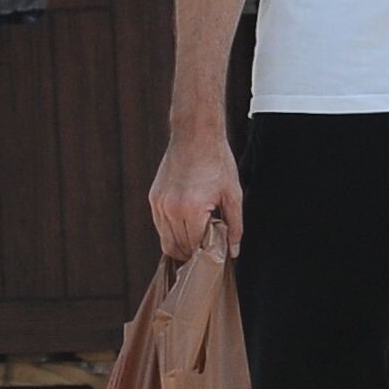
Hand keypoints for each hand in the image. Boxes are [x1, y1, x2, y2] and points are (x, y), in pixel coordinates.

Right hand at [149, 130, 242, 261]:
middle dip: (194, 253)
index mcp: (191, 209)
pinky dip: (172, 231)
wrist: (195, 134)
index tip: (218, 253)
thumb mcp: (233, 194)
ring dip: (182, 244)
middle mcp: (170, 209)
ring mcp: (159, 203)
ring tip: (201, 235)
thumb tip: (233, 252)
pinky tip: (188, 225)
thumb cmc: (217, 161)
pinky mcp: (154, 198)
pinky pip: (160, 225)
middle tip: (210, 247)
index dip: (208, 254)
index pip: (195, 247)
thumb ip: (234, 226)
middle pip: (178, 248)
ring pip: (165, 240)